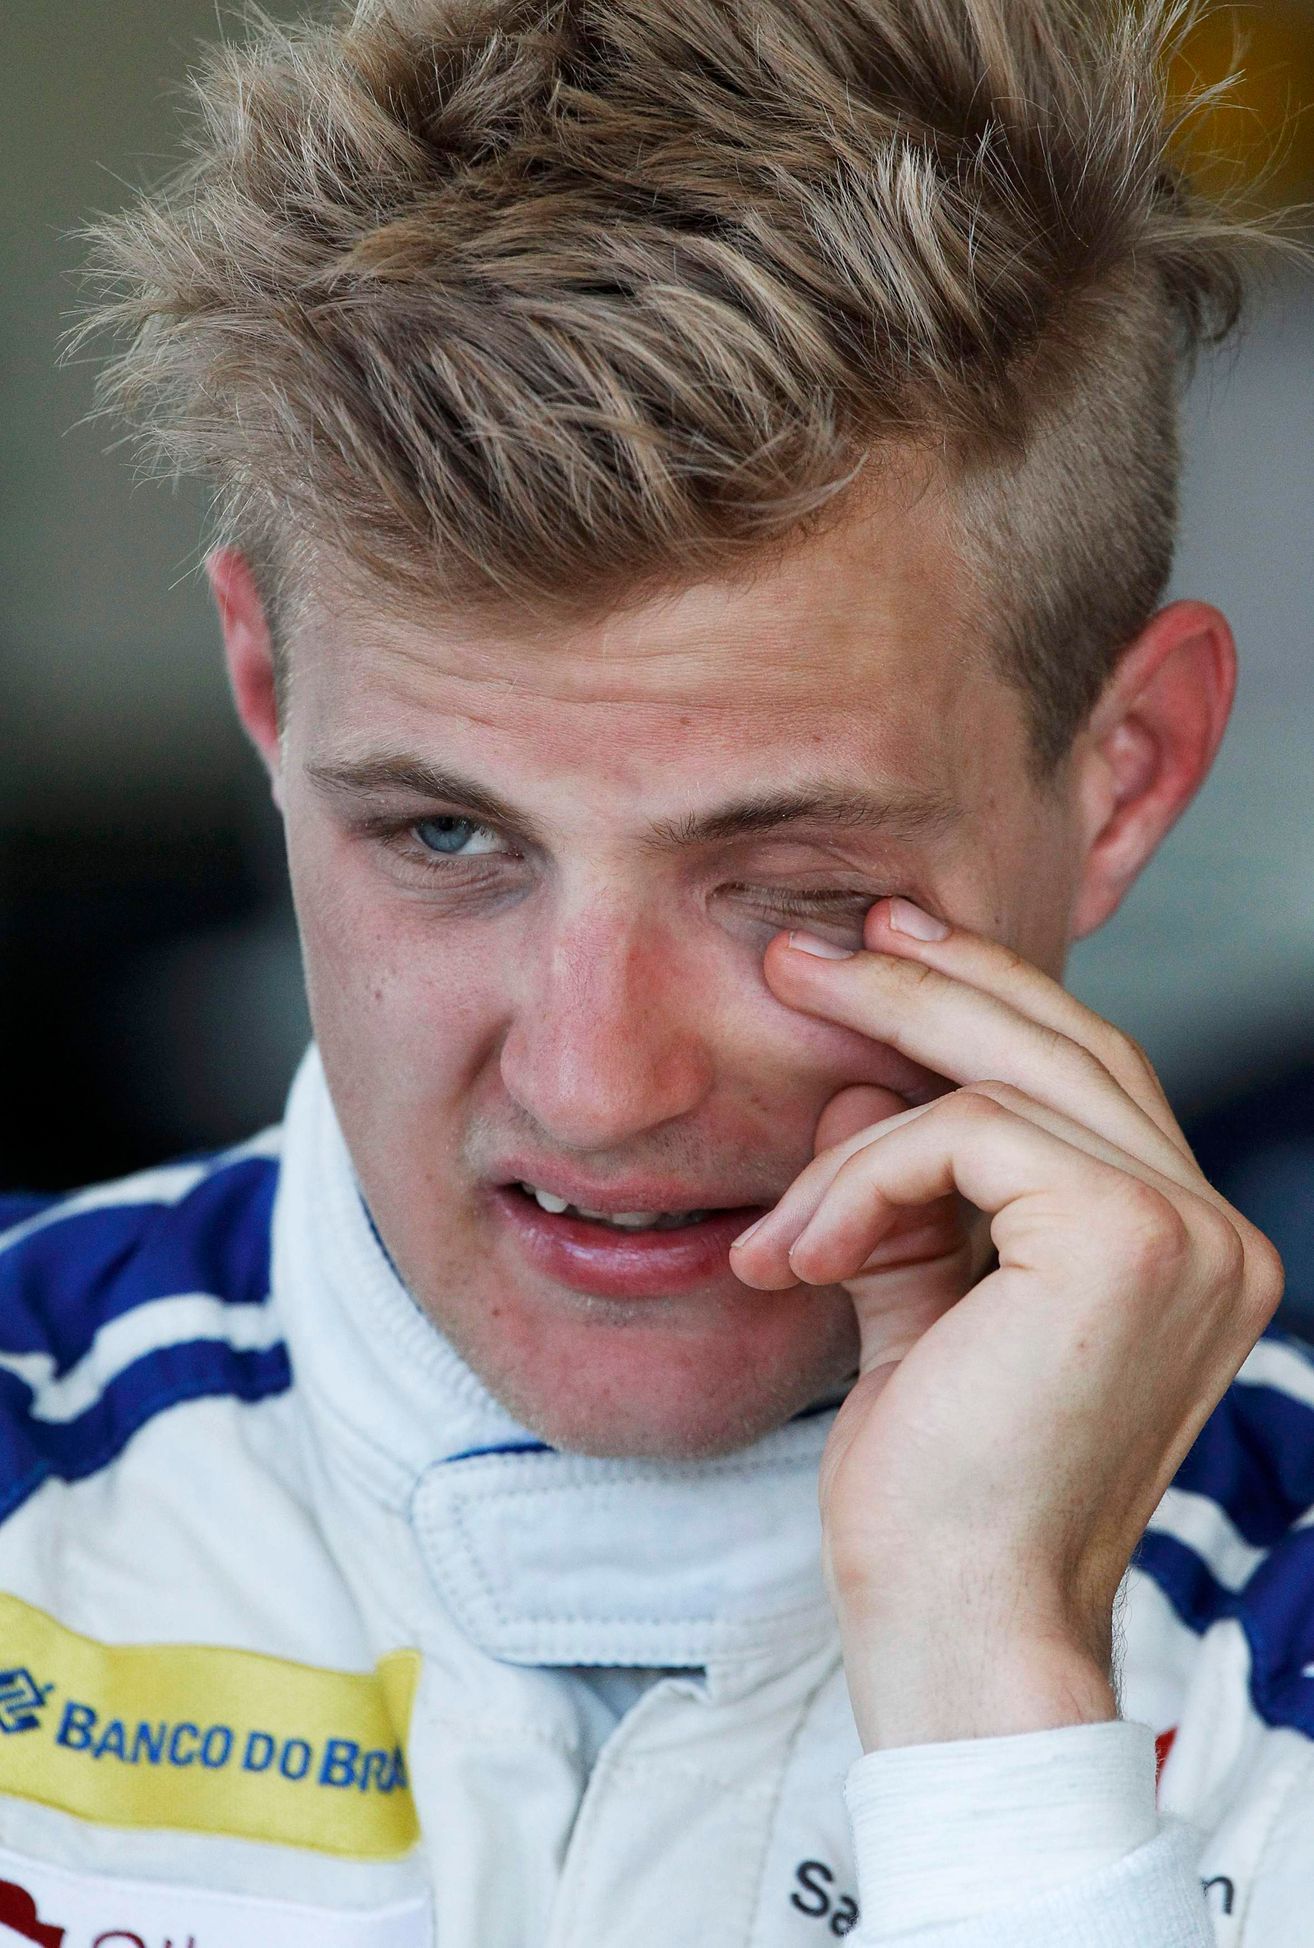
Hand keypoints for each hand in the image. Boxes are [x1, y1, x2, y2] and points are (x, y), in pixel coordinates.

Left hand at [730, 897, 1283, 1750]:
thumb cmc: (939, 1501)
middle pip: (1058, 1043)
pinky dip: (860, 1177)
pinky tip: (801, 1253)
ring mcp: (1186, 1228)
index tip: (881, 950)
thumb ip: (903, 1202)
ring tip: (771, 1178)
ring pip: (1003, 1077)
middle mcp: (1211, 1228)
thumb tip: (850, 1086)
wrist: (957, 1627)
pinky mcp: (1125, 1237)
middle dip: (920, 983)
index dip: (982, 998)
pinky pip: (960, 1135)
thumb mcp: (920, 1315)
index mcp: (1183, 1248)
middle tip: (803, 953)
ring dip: (860, 1110)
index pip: (1084, 1078)